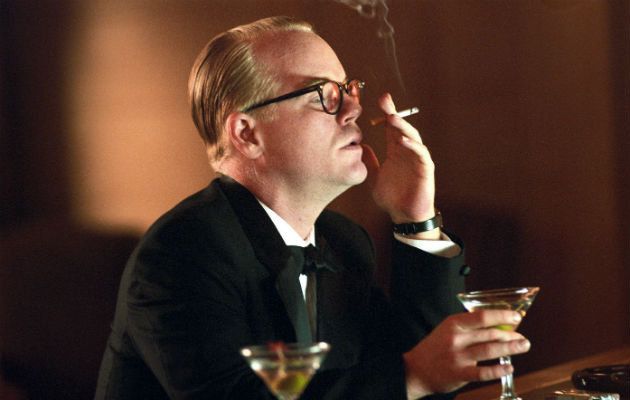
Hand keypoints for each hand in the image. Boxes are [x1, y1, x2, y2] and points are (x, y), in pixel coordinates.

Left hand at [362, 93, 437, 237]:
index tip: (380, 99)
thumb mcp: (374, 177)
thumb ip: (369, 162)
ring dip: (403, 127)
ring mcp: (417, 158)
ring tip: (392, 118)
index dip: (386, 113)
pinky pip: (420, 154)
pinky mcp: (425, 169)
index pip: (391, 128)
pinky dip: (413, 146)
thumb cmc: (391, 197)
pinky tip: (403, 141)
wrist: (404, 216)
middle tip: (384, 100)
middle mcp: (407, 151)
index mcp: (395, 150)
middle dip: (393, 113)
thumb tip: (360, 146)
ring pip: (413, 137)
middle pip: (401, 127)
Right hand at [403, 310, 530, 398]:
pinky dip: (498, 370)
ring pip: (490, 350)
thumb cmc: (435, 348)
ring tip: (523, 347)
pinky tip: (509, 367)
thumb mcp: (447, 330)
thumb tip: (496, 326)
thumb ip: (468, 327)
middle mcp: (456, 338)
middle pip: (490, 334)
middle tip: (523, 337)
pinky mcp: (459, 373)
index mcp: (454, 324)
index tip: (516, 317)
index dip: (502, 316)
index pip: (482, 316)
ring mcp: (457, 356)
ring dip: (510, 348)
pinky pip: (483, 372)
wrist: (415, 370)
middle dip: (511, 335)